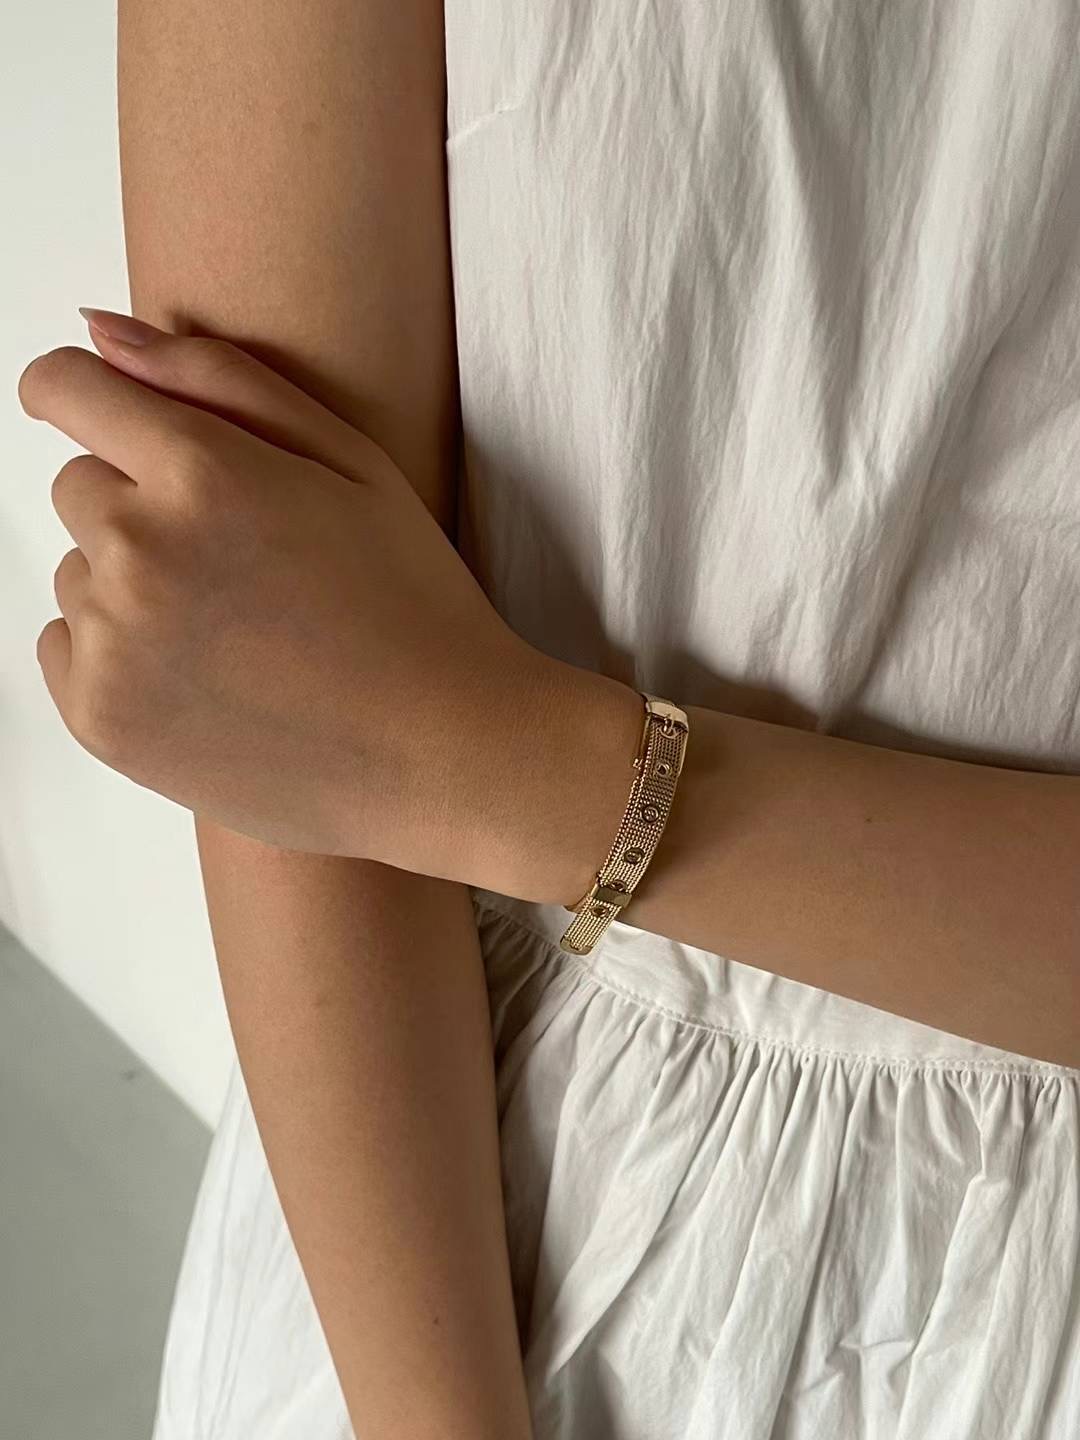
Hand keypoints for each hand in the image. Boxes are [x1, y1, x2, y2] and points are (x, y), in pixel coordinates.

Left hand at [17, 312, 549, 863]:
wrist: (439, 755)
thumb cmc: (412, 605)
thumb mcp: (351, 463)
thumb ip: (219, 379)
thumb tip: (98, 332)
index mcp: (202, 473)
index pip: (66, 389)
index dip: (84, 393)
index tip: (104, 414)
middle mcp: (138, 551)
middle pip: (78, 486)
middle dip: (140, 503)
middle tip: (239, 559)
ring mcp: (113, 643)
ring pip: (78, 572)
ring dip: (133, 583)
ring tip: (238, 630)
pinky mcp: (100, 718)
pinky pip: (67, 647)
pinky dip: (118, 654)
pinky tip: (208, 675)